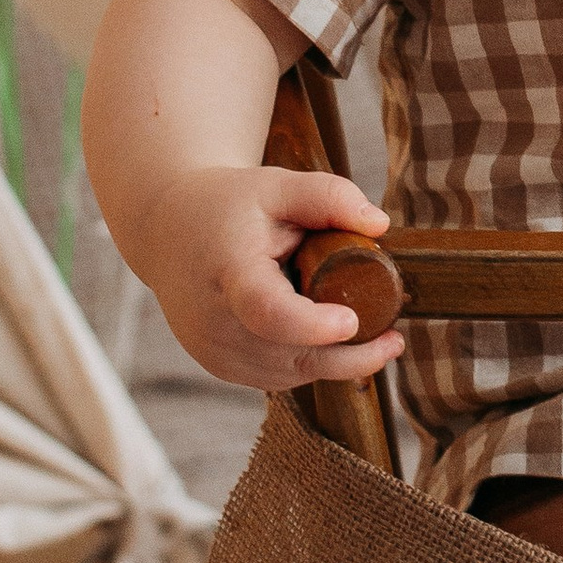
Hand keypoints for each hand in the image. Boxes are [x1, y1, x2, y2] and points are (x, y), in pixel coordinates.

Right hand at [131, 165, 404, 393]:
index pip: (267, 311)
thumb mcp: (277, 186)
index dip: (312, 324)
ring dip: (335, 360)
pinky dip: (309, 362)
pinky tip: (330, 340)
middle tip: (395, 338)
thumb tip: (380, 225)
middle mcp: (215, 320)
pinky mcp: (221, 367)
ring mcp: (215, 351)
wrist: (168, 231)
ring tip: (372, 332)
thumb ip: (330, 197)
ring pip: (292, 372)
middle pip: (291, 354)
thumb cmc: (229, 206)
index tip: (352, 321)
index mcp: (229, 271)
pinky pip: (279, 376)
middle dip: (350, 353)